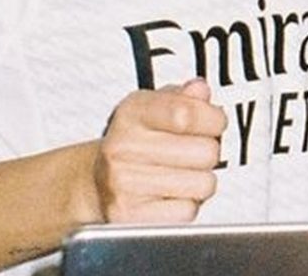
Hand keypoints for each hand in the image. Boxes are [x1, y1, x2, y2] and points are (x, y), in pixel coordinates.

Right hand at [92, 79, 226, 222]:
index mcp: (132, 113)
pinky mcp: (130, 218)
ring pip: (204, 183)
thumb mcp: (153, 108)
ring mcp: (124, 184)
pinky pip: (188, 211)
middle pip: (205, 151)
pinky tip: (169, 194)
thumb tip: (200, 91)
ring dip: (201, 180)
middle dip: (209, 151)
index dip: (213, 119)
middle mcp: (123, 147)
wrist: (93, 183)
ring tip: (181, 173)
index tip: (214, 122)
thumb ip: (183, 97)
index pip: (187, 114)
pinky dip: (186, 205)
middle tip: (193, 151)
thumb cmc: (132, 143)